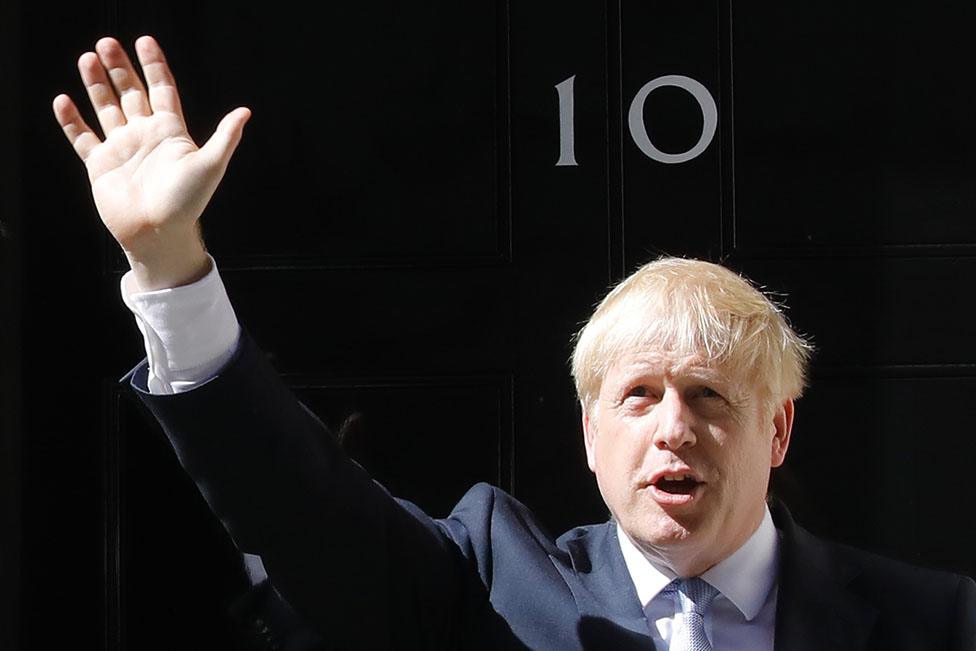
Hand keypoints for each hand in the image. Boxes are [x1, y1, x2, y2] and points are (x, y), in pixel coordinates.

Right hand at [53, 36, 250, 289]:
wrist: (159, 233)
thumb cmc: (188, 202)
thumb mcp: (211, 165)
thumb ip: (226, 137)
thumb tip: (245, 111)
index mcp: (171, 132)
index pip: (162, 89)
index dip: (154, 65)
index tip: (144, 40)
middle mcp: (145, 136)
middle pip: (130, 93)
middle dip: (119, 68)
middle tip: (106, 43)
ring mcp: (122, 149)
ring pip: (106, 108)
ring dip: (96, 84)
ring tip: (87, 57)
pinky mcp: (101, 165)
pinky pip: (83, 137)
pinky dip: (72, 120)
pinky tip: (63, 100)